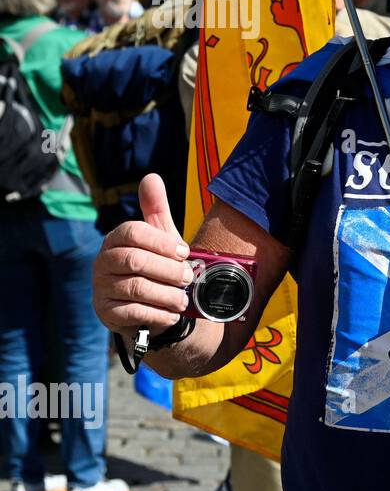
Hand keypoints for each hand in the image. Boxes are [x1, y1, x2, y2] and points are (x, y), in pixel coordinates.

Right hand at [93, 174, 192, 334]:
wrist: (149, 306)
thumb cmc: (156, 266)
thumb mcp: (159, 237)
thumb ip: (155, 209)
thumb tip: (151, 177)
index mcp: (115, 239)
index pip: (133, 232)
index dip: (162, 242)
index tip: (184, 252)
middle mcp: (103, 262)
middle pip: (135, 261)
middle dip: (168, 270)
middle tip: (188, 277)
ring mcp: (101, 288)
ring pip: (136, 288)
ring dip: (167, 294)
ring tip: (183, 298)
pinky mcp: (106, 312)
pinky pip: (133, 312)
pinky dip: (158, 313)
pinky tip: (171, 313)